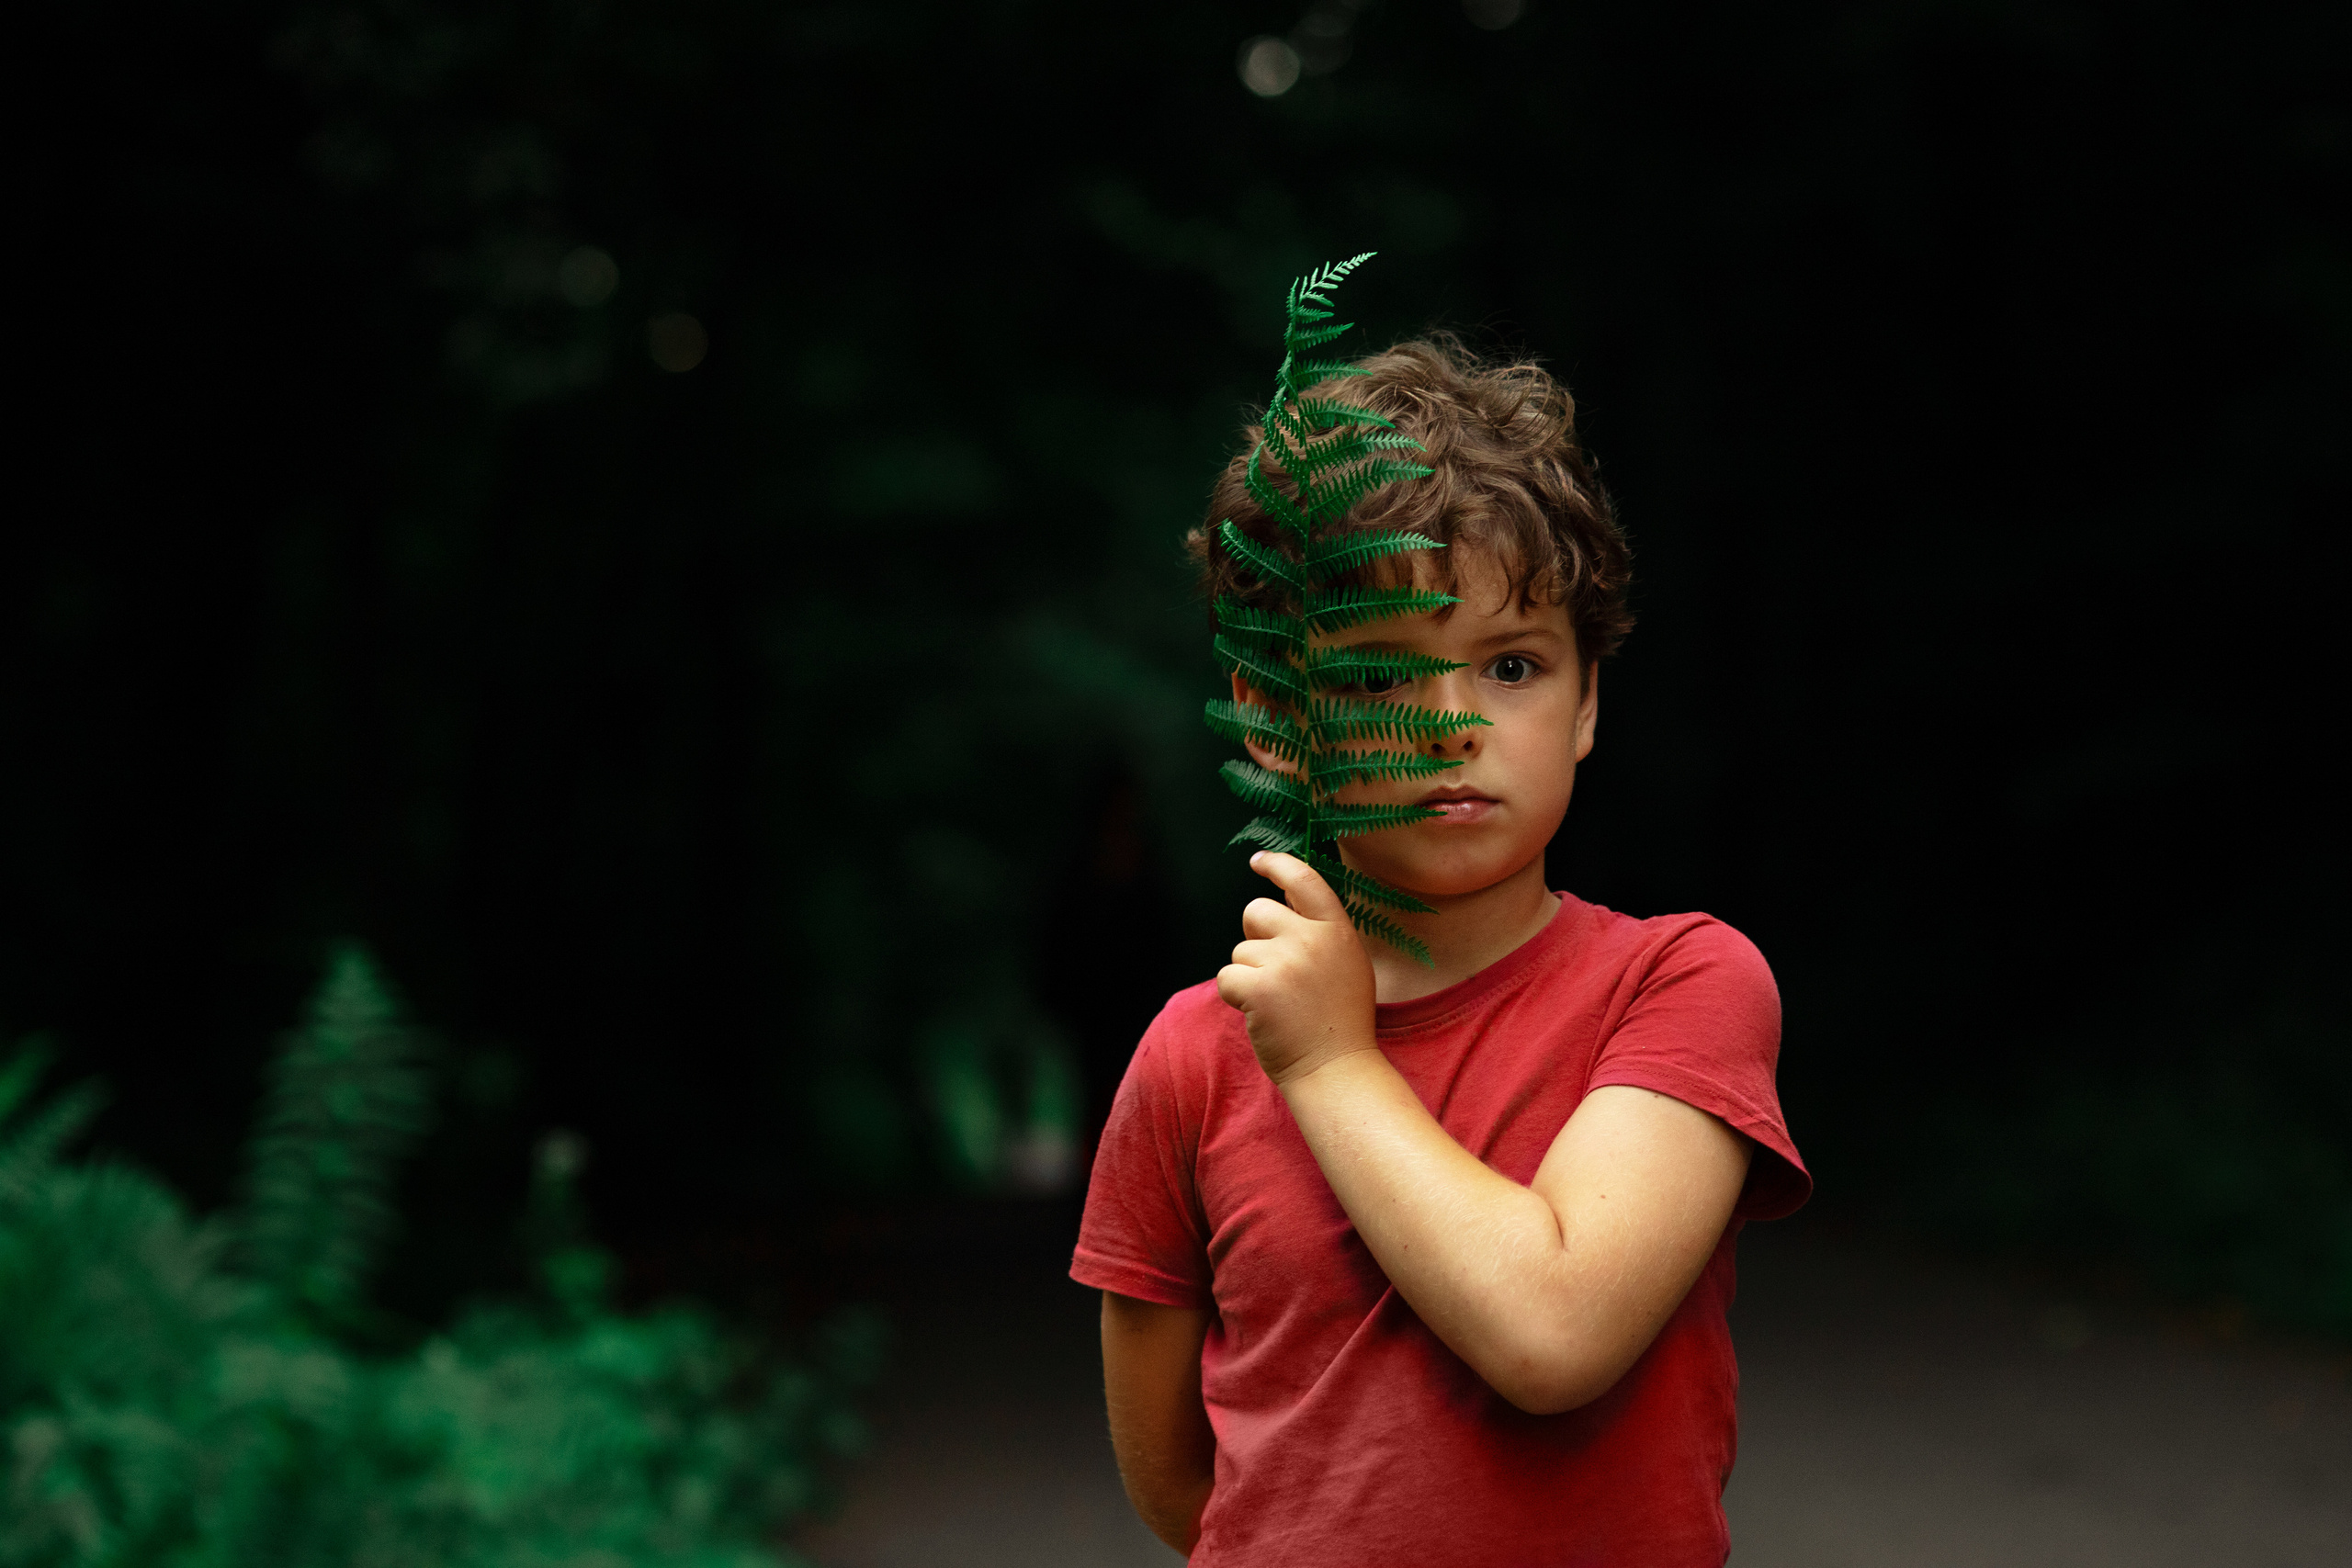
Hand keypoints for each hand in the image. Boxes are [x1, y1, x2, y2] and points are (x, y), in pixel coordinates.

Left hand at [1216, 852, 1377, 1085]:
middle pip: (1256, 910)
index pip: (1304, 878)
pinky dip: (1236, 996)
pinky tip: (1262, 1015)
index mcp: (1337, 930)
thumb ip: (1318, 931)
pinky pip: (1226, 977)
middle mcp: (1312, 939)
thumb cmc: (1337, 1021)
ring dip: (1249, 975)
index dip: (1277, 864)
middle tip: (1274, 971)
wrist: (1336, 1069)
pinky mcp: (1259, 988)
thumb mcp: (1345, 964)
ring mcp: (1285, 962)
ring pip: (1239, 950)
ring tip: (1279, 1003)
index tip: (1259, 861)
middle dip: (1254, 937)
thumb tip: (1282, 897)